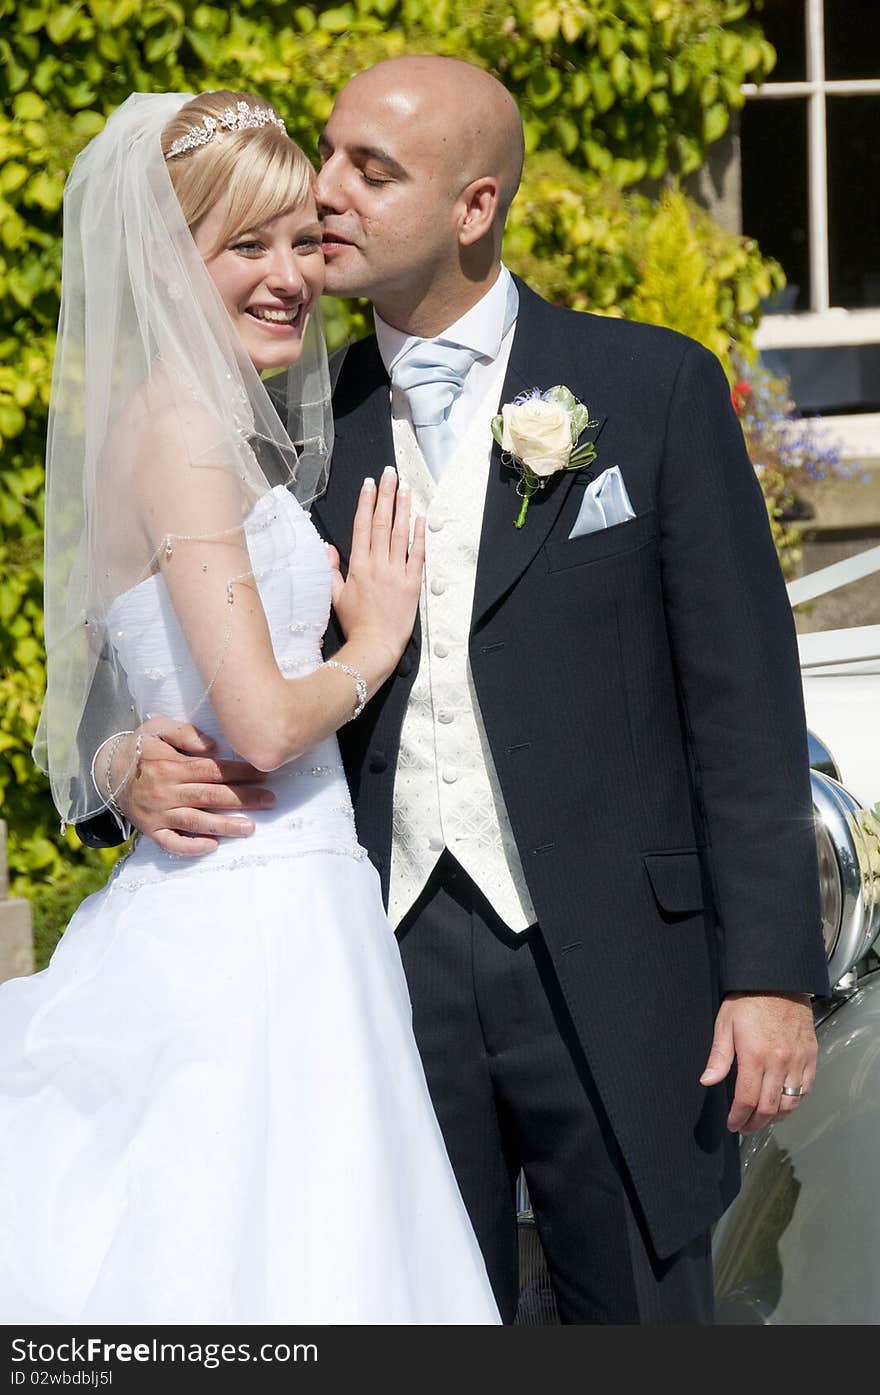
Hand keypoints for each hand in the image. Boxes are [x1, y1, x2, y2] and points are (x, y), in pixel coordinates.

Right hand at [111, 717, 274, 855]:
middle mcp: (166, 791)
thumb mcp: (157, 728)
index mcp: (171, 765)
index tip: (263, 774)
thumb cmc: (139, 748)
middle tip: (270, 800)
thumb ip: (184, 733)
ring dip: (225, 825)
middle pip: (211, 796)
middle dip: (244, 799)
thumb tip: (213, 745)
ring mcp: (158, 813)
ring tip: (250, 827)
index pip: (212, 770)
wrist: (105, 771)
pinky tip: (213, 846)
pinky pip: (172, 843)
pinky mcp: (150, 830)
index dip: (240, 772)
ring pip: (196, 821)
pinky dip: (191, 847)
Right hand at [329, 467, 424, 677]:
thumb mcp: (334, 596)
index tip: (370, 483)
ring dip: (403, 507)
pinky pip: (418, 554)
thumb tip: (328, 547)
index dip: (366, 502)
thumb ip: (331, 570)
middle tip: (390, 473)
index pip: (363, 526)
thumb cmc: (355, 623)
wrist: (376, 646)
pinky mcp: (413, 583)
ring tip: (406, 487)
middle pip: (383, 522)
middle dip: (386, 495)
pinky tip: (420, 517)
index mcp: (358, 565)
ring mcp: (397, 572)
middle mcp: (378, 564)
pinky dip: (419, 535)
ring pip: (401, 533)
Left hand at [700, 991, 817, 1133]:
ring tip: (763, 1119)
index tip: (733, 1124)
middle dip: (755, 1123)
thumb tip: (707, 1081)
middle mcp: (779, 1062)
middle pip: (769, 1107)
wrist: (778, 981)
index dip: (739, 1117)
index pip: (747, 1100)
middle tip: (745, 1127)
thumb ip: (719, 1056)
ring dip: (776, 1117)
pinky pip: (805, 1088)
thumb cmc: (749, 1000)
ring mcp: (797, 1060)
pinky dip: (795, 1102)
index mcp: (755, 1056)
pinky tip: (783, 1104)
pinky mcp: (810, 1056)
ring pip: (790, 1103)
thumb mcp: (725, 1024)